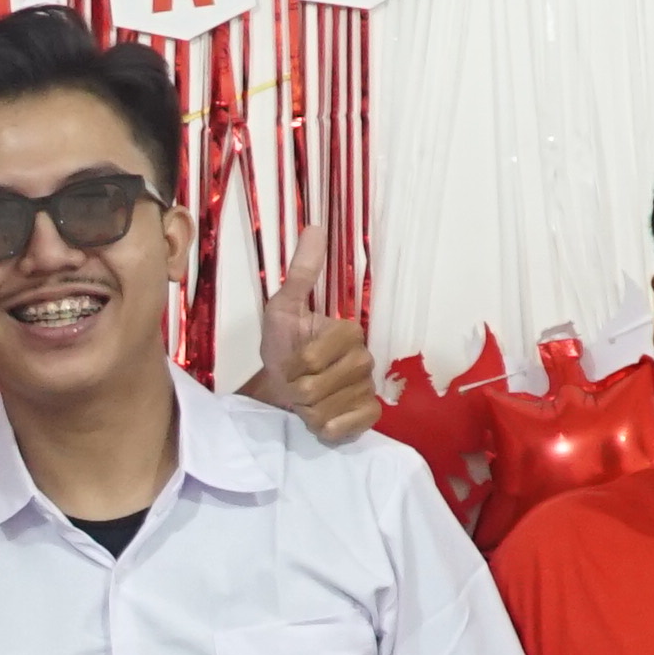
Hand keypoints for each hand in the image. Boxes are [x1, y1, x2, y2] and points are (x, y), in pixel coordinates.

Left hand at [249, 256, 380, 443]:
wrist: (284, 389)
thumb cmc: (283, 347)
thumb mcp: (283, 309)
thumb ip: (300, 273)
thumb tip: (314, 227)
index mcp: (349, 332)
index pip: (313, 358)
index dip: (293, 365)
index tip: (289, 360)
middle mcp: (366, 358)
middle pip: (317, 387)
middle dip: (296, 390)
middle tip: (296, 382)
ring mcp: (369, 388)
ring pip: (328, 409)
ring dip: (307, 410)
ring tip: (306, 400)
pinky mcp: (370, 415)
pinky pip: (346, 427)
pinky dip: (327, 427)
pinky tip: (322, 418)